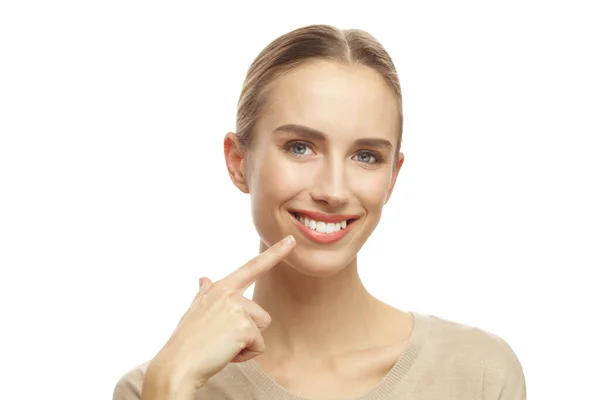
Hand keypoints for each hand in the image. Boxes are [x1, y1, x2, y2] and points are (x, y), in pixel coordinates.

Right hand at [144, 235, 295, 397]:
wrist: (178, 365)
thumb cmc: (186, 341)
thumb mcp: (194, 311)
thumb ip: (204, 293)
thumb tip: (204, 278)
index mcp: (221, 288)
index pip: (252, 267)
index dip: (275, 253)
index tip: (291, 240)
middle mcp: (230, 294)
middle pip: (261, 315)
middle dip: (247, 332)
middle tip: (219, 339)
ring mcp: (237, 309)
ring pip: (261, 330)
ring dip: (246, 344)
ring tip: (221, 346)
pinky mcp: (244, 327)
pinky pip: (259, 346)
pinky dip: (245, 356)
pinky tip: (225, 354)